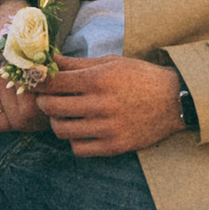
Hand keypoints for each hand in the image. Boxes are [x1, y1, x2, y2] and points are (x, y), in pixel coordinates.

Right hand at [0, 29, 55, 135]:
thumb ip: (51, 73)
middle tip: (41, 119)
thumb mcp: (44, 49)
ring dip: (15, 122)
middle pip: (17, 121)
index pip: (31, 111)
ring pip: (1, 123)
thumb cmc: (25, 37)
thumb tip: (64, 100)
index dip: (43, 118)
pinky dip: (0, 114)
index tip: (50, 115)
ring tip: (26, 114)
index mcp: (17, 66)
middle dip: (31, 124)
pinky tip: (10, 105)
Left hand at [34, 53, 190, 154]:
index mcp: (98, 79)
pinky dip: (74, 140)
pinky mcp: (114, 146)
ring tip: (65, 115)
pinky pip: (78, 149)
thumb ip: (78, 64)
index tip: (34, 82)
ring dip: (57, 122)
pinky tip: (81, 130)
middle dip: (43, 102)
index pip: (53, 82)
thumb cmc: (140, 77)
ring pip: (61, 130)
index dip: (38, 82)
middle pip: (51, 107)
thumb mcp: (111, 62)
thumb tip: (50, 60)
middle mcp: (100, 104)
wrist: (174, 100)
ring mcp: (107, 128)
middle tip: (47, 99)